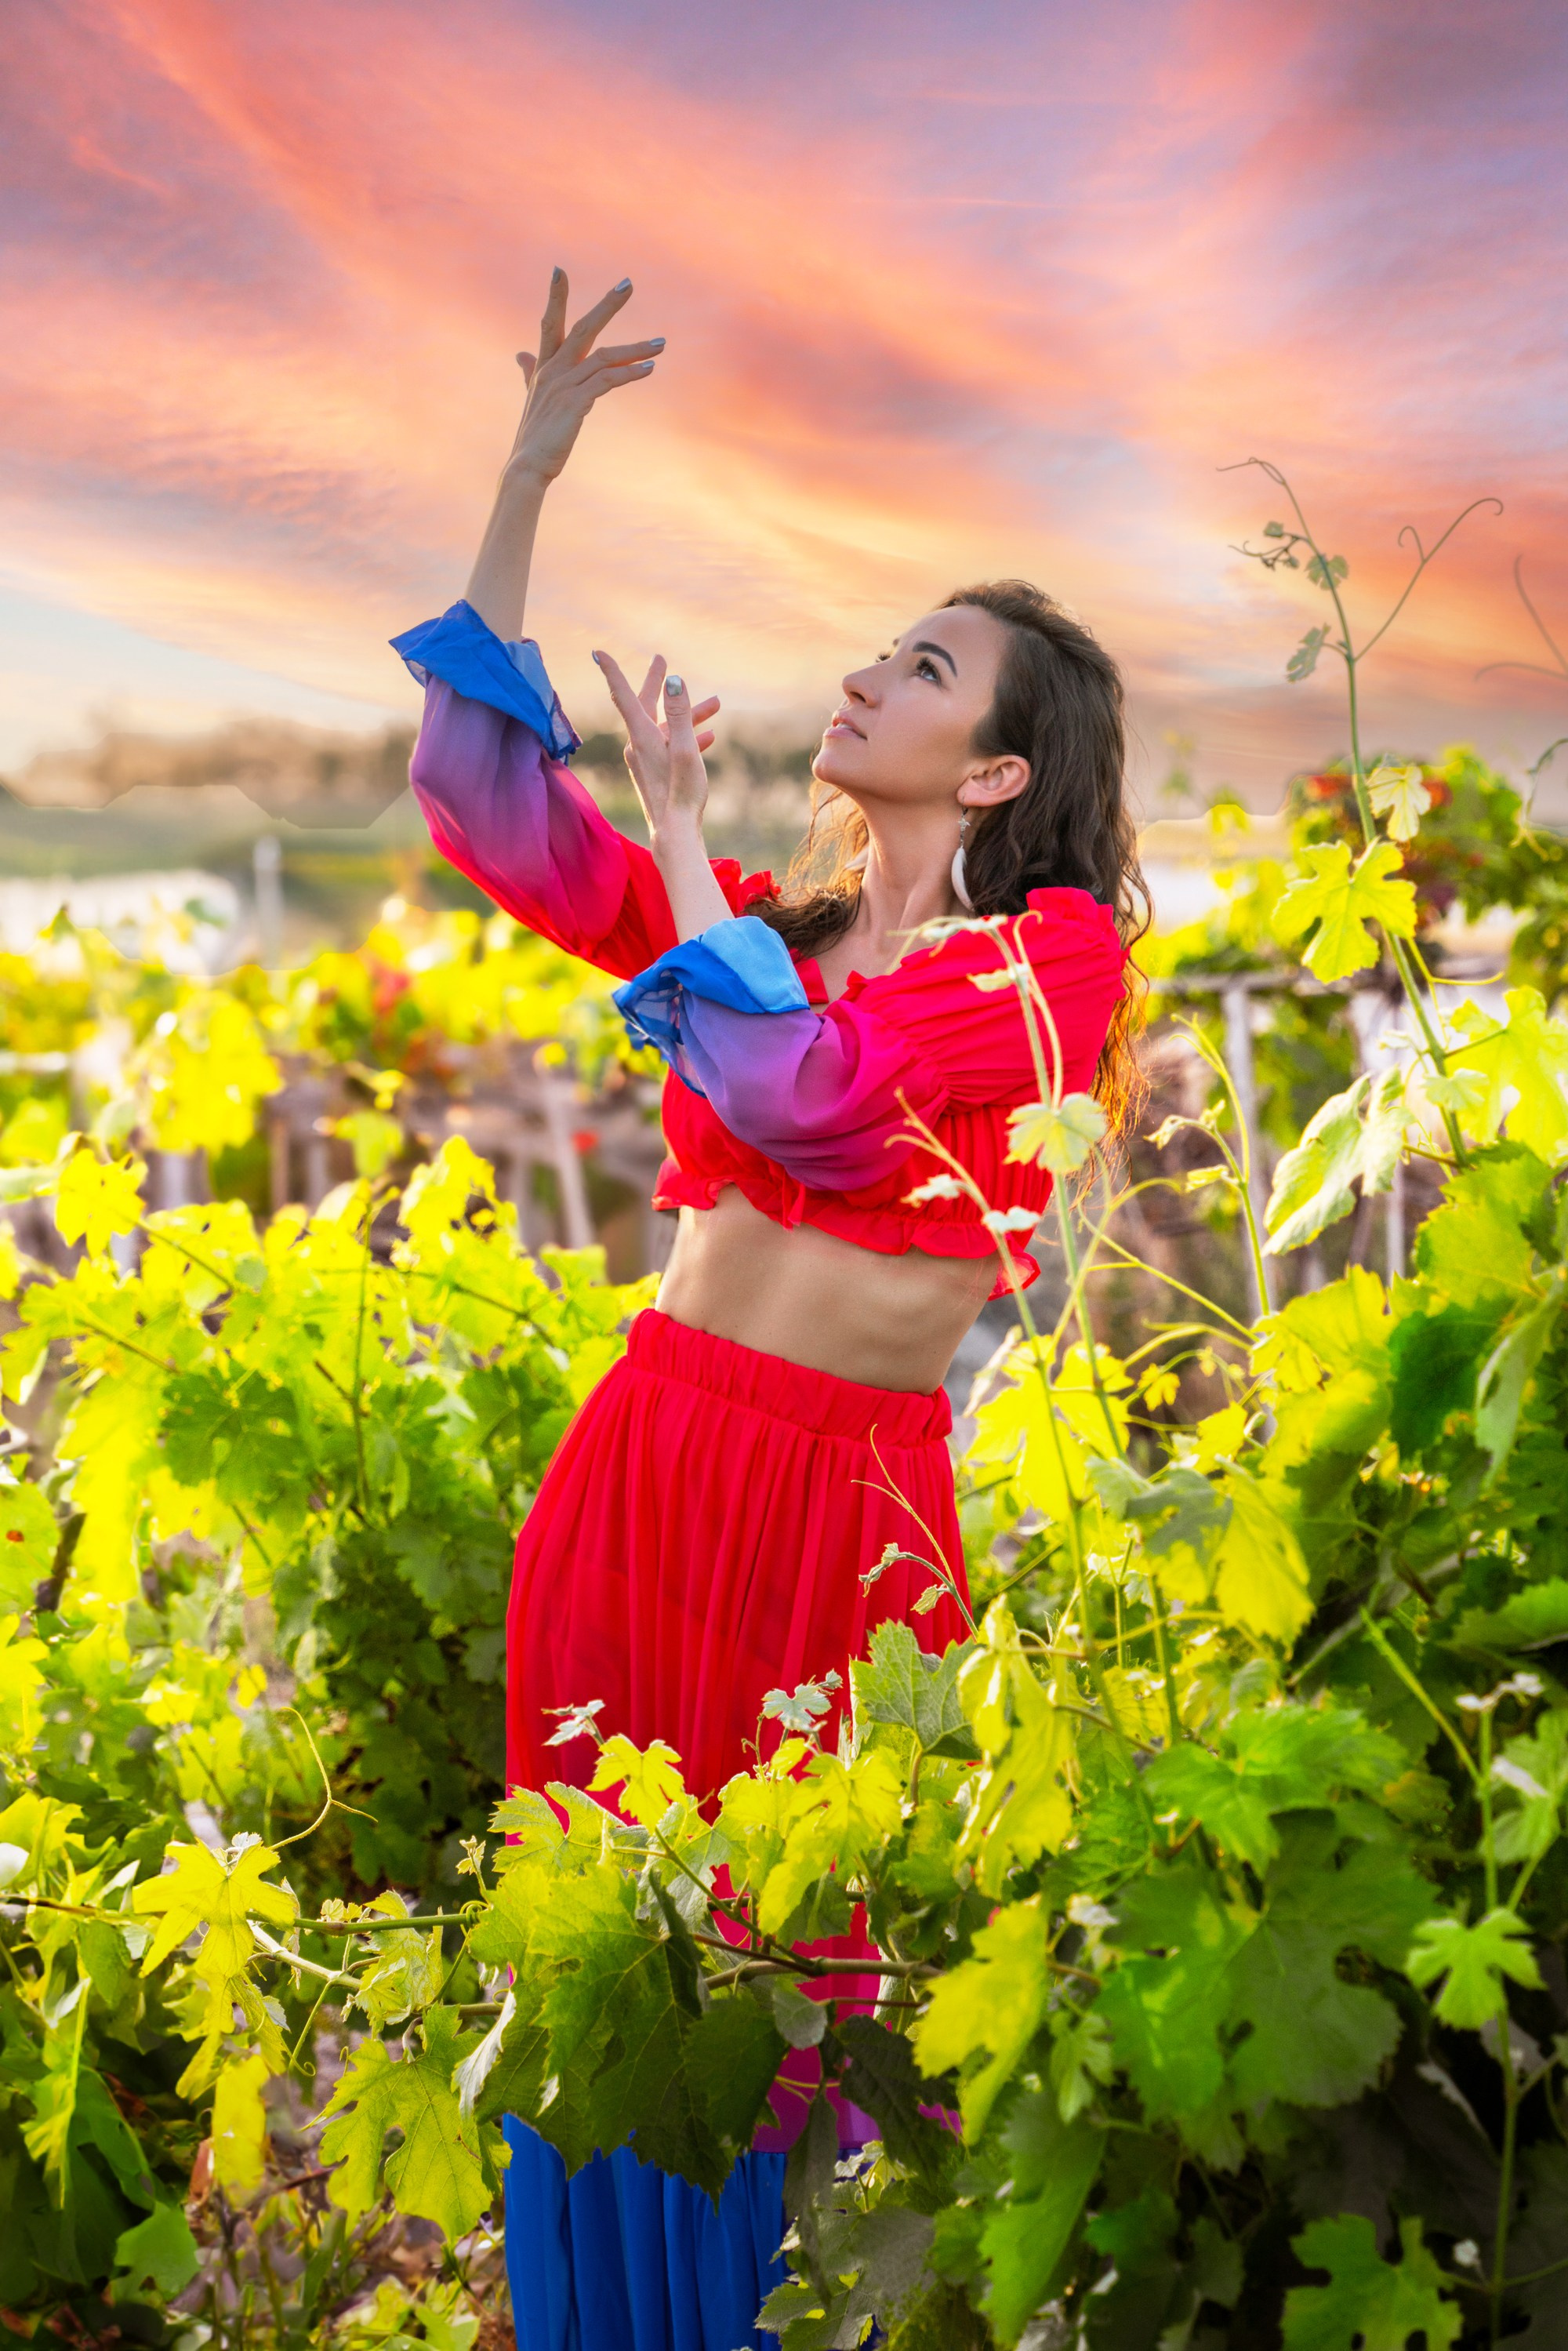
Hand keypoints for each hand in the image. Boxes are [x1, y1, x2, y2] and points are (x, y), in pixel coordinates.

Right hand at [506, 269, 662, 486]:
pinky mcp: (575, 402)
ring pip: (604, 356)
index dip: (555, 297)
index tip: (559, 270)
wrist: (527, 467)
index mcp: (544, 367)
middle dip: (606, 305)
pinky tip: (649, 369)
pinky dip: (630, 373)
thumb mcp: (534, 397)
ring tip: (661, 344)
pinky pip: (608, 380)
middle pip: (582, 328)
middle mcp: (553, 370)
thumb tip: (521, 354)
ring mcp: (564, 385)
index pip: (550, 324)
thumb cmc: (535, 435)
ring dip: (636, 349)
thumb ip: (530, 372)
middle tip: (628, 284)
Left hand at [593, 651, 719, 842]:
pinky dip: (686, 736)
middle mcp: (638, 746)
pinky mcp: (654, 774)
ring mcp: (645, 761)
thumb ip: (682, 714)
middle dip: (656, 684)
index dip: (612, 671)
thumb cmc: (681, 794)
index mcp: (642, 737)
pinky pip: (668, 746)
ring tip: (715, 705)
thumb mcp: (686, 749)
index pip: (624, 695)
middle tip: (661, 660)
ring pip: (664, 728)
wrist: (675, 835)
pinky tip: (709, 737)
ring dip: (687, 715)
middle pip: (645, 706)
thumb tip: (675, 680)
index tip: (599, 652)